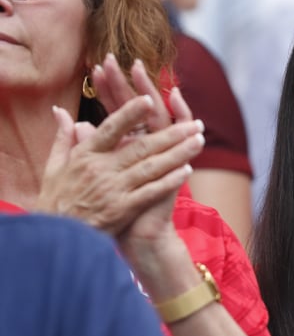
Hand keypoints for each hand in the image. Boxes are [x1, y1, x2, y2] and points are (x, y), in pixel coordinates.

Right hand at [37, 97, 202, 236]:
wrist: (57, 236)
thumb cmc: (56, 200)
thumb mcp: (53, 166)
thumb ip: (62, 137)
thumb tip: (62, 112)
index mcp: (85, 155)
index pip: (110, 129)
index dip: (130, 114)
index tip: (149, 99)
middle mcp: (101, 169)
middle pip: (141, 147)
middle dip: (171, 134)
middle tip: (194, 124)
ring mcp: (114, 189)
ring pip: (151, 167)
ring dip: (178, 153)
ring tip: (198, 141)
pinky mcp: (123, 209)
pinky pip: (151, 191)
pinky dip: (169, 180)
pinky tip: (187, 170)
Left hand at [91, 55, 202, 257]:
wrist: (138, 232)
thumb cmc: (114, 206)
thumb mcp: (93, 172)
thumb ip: (85, 146)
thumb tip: (73, 122)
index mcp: (125, 146)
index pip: (116, 111)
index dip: (107, 90)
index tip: (97, 68)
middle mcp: (145, 144)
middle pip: (136, 107)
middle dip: (126, 83)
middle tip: (118, 58)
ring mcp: (162, 151)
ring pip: (157, 113)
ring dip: (150, 90)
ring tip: (140, 67)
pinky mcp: (175, 159)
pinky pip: (180, 133)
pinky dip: (180, 113)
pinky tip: (175, 95)